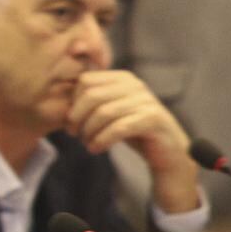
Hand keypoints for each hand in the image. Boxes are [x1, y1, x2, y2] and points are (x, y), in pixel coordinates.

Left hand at [67, 70, 199, 212]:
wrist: (168, 153)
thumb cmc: (134, 132)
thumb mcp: (111, 113)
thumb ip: (93, 104)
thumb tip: (62, 104)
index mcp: (122, 78)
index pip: (86, 81)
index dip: (73, 102)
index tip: (70, 122)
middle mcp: (135, 85)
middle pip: (91, 95)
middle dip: (77, 117)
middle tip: (74, 134)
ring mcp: (146, 101)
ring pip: (103, 112)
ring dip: (89, 132)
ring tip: (87, 144)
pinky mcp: (153, 119)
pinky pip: (118, 127)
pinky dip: (102, 140)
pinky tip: (96, 149)